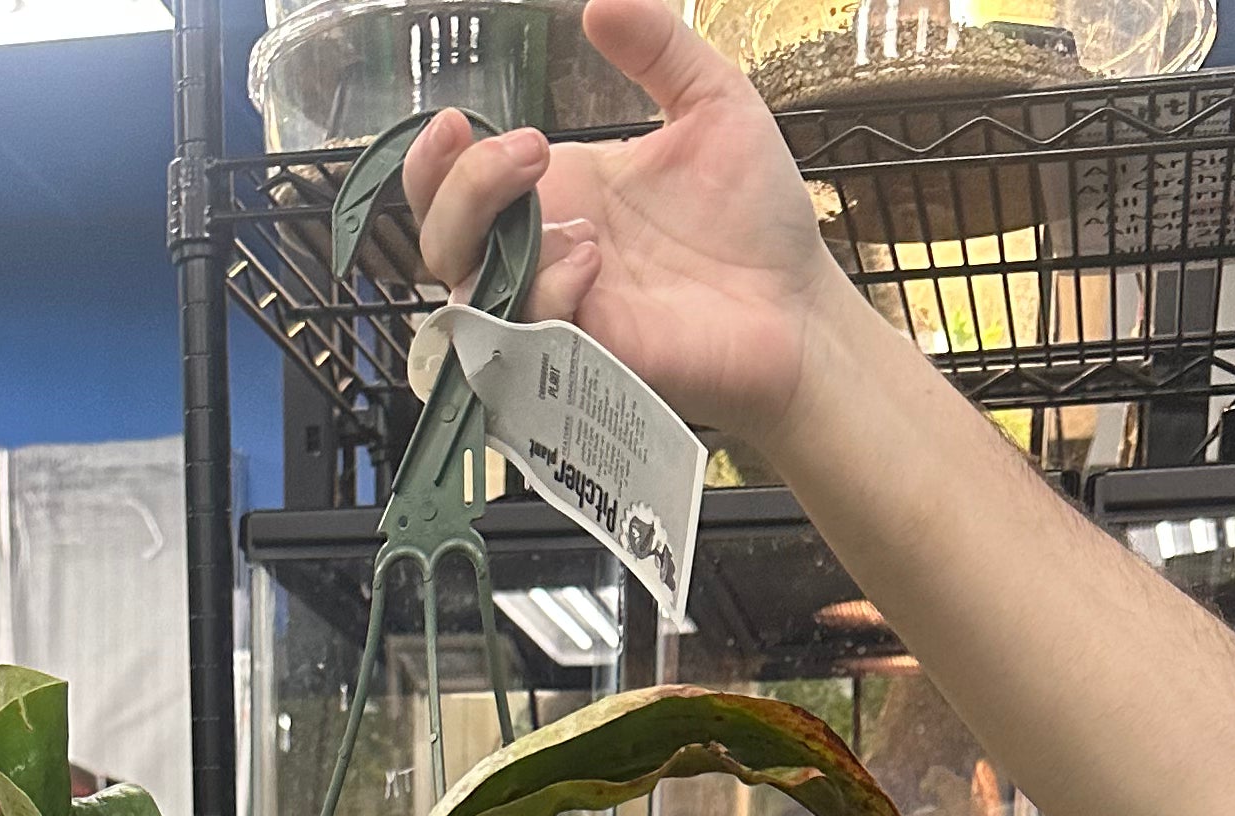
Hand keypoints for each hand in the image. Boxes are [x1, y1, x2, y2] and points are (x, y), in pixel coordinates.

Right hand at [401, 0, 865, 461]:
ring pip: (464, 294)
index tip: (458, 120)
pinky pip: (523, 334)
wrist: (799, 303)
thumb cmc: (756, 215)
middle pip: (440, 238)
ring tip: (578, 223)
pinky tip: (592, 263)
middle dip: (456, 189)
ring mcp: (558, 310)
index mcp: (560, 191)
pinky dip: (544, 292)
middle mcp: (544, 253)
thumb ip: (659, 48)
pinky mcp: (581, 361)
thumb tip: (599, 3)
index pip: (456, 183)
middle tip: (527, 154)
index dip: (435, 157)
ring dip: (495, 240)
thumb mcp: (712, 102)